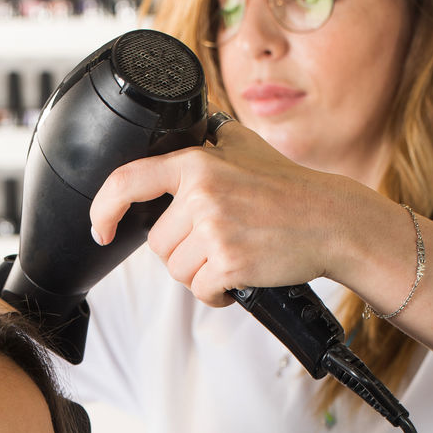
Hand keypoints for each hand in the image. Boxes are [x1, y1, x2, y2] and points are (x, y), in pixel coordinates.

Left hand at [89, 122, 341, 306]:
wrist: (331, 220)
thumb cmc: (289, 189)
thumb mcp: (244, 147)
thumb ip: (207, 145)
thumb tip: (177, 139)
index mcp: (197, 163)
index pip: (128, 182)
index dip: (103, 209)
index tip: (101, 229)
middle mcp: (201, 194)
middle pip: (158, 245)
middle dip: (184, 253)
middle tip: (220, 241)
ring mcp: (214, 229)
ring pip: (177, 271)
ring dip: (201, 274)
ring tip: (234, 255)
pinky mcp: (228, 262)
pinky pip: (201, 291)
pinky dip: (217, 294)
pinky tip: (240, 277)